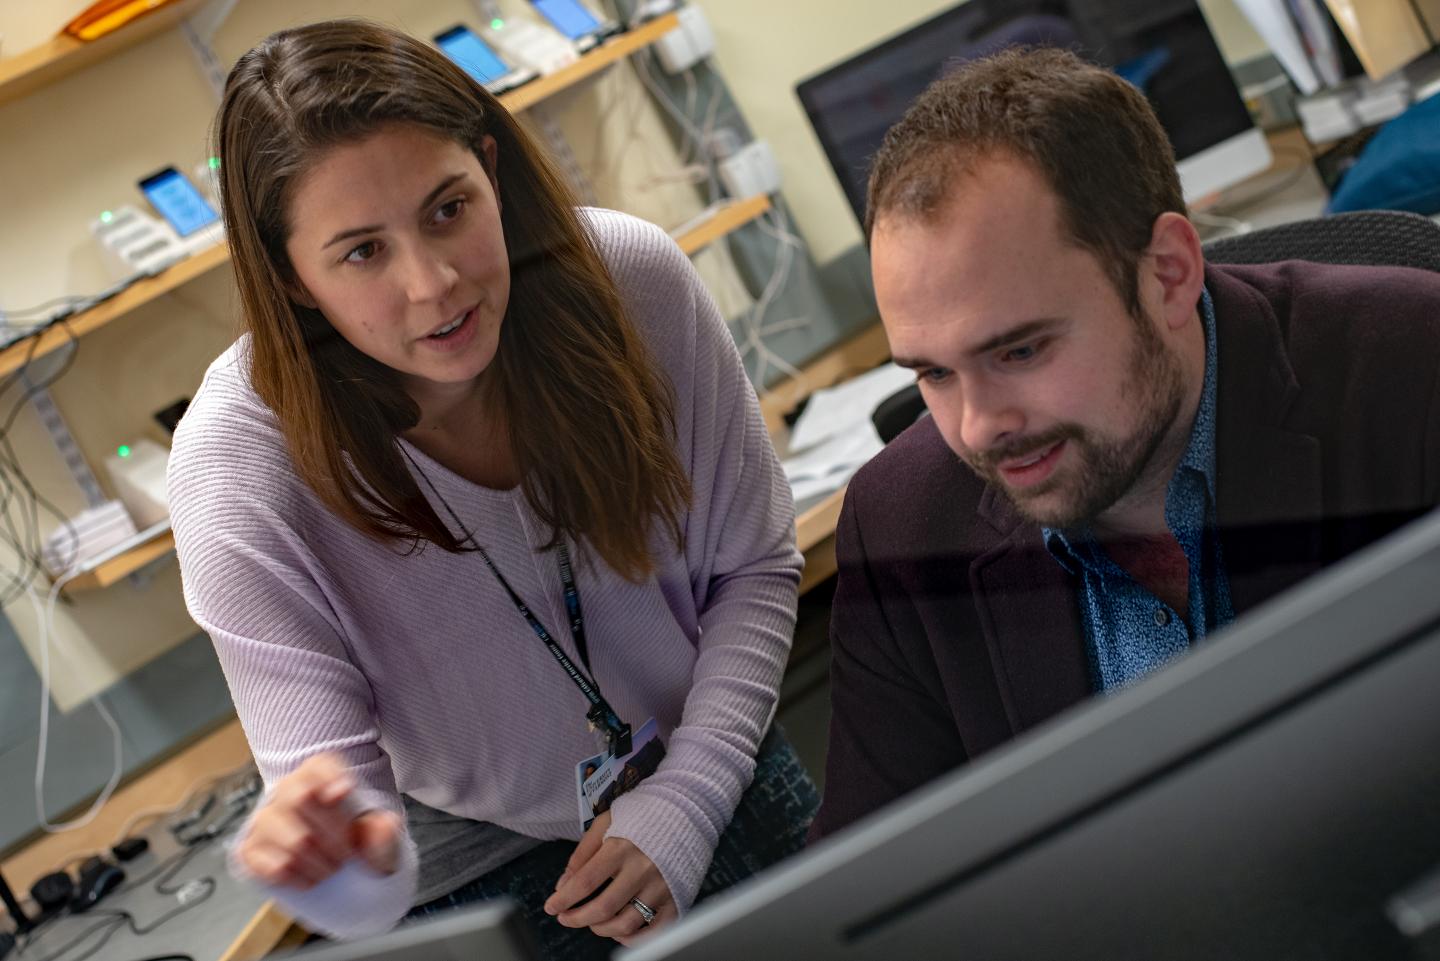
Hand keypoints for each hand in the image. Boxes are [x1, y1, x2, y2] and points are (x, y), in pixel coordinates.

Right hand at [236, 752, 401, 890]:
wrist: (336, 870)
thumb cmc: (358, 843)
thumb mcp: (380, 836)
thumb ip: (385, 831)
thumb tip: (383, 824)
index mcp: (319, 775)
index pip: (317, 765)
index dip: (328, 777)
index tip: (344, 794)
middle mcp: (287, 790)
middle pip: (300, 799)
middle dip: (332, 835)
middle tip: (346, 855)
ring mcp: (265, 820)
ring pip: (292, 839)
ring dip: (320, 863)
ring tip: (331, 869)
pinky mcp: (250, 849)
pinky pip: (273, 866)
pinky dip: (299, 878)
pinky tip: (310, 879)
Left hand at [543, 811, 676, 943]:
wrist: (686, 812)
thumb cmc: (644, 816)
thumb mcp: (608, 822)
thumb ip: (584, 852)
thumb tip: (564, 883)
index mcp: (622, 847)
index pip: (585, 882)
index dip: (564, 898)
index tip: (551, 906)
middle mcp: (642, 869)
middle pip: (603, 907)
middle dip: (576, 918)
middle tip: (565, 917)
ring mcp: (660, 887)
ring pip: (626, 924)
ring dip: (600, 929)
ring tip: (591, 922)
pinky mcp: (675, 898)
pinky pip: (652, 931)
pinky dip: (631, 937)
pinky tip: (619, 930)